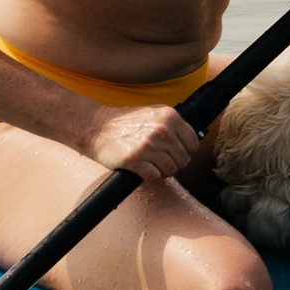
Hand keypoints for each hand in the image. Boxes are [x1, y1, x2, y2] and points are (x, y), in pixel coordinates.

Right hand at [81, 103, 199, 183]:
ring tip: (152, 164)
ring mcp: (148, 145)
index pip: (193, 144)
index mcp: (169, 117)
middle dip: (174, 163)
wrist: (96, 127)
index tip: (177, 154)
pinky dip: (151, 176)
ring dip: (163, 171)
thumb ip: (172, 123)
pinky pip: (155, 176)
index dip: (186, 152)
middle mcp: (162, 130)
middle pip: (183, 159)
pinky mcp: (135, 160)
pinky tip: (143, 169)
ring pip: (171, 170)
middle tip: (161, 161)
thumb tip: (192, 140)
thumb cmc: (125, 122)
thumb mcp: (153, 113)